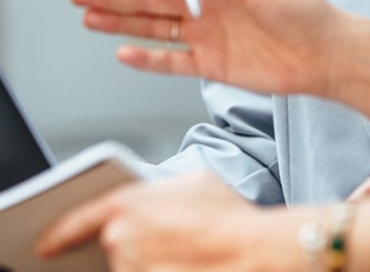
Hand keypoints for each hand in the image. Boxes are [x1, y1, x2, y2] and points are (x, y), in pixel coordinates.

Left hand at [37, 171, 275, 271]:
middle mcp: (121, 240)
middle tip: (165, 236)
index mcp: (126, 205)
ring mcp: (133, 270)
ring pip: (129, 265)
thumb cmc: (226, 213)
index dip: (59, 233)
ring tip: (183, 249)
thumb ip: (160, 188)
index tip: (46, 244)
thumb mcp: (193, 179)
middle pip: (112, 244)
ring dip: (148, 260)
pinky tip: (184, 260)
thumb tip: (153, 197)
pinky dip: (160, 268)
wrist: (250, 250)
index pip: (77, 220)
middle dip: (134, 241)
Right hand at [69, 0, 346, 97]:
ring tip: (88, 17)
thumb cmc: (301, 9)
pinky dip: (147, 59)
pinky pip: (171, 61)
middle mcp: (205, 5)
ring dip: (120, 23)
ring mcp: (206, 35)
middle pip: (149, 0)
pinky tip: (123, 52)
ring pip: (153, 28)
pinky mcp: (211, 64)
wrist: (324, 53)